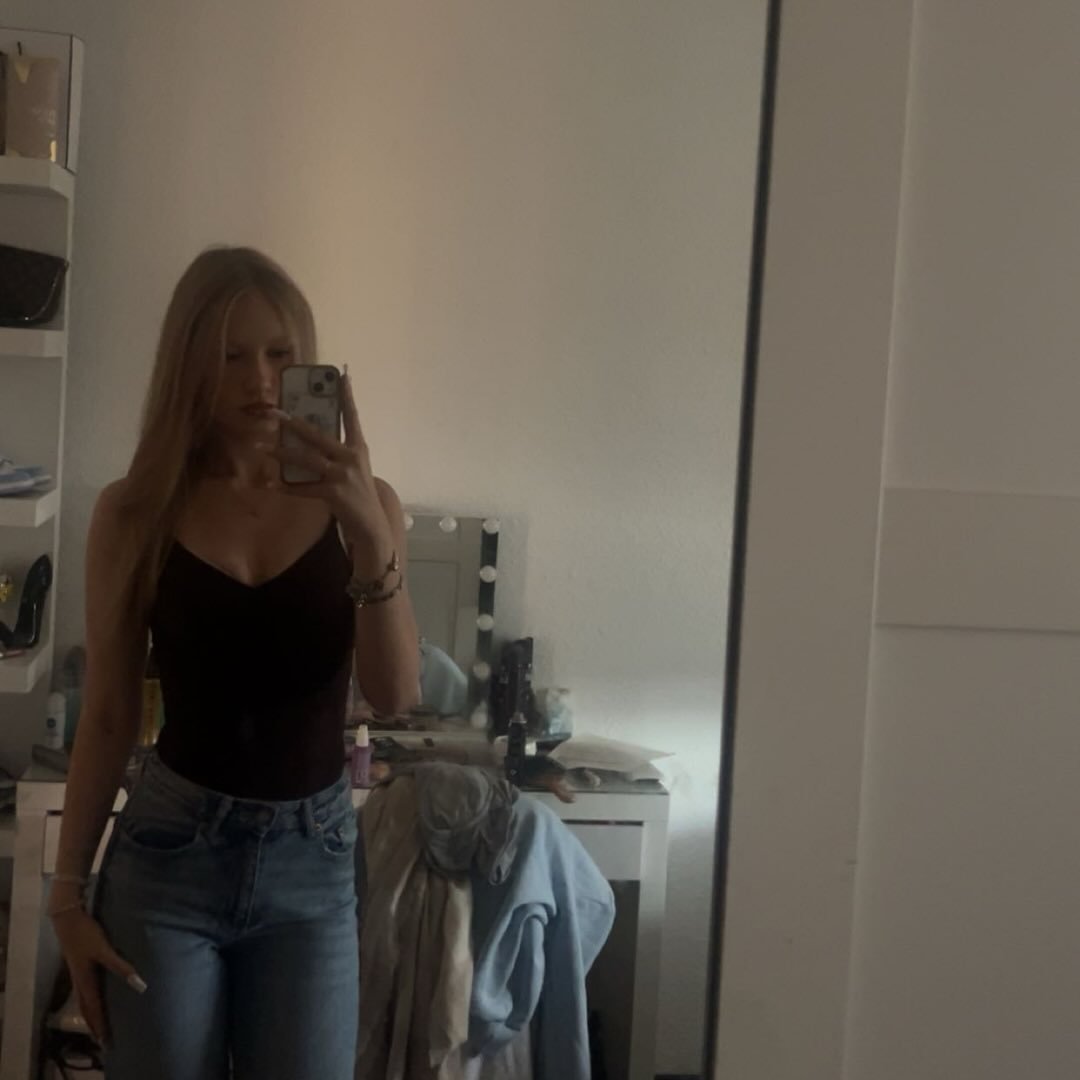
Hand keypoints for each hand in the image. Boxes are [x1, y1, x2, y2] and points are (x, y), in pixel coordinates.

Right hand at [52, 907, 146, 1046]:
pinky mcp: (78, 966)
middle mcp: (79, 982)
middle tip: (101, 1040)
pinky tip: (93, 997)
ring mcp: (77, 974)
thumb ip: (121, 966)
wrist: (67, 919)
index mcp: (85, 981)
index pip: (94, 1009)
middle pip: (86, 1009)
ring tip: (97, 1025)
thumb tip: (139, 985)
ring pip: (83, 1001)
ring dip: (90, 1014)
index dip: (99, 1025)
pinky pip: (83, 991)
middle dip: (94, 1025)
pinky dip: (88, 1001)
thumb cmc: (86, 935)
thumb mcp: (104, 950)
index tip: (105, 1041)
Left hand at [263, 371, 390, 545]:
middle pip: (318, 435)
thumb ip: (336, 455)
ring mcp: (343, 475)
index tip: (343, 374)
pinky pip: (304, 488)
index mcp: (359, 448)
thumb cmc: (359, 496)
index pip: (352, 416)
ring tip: (262, 448)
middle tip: (275, 414)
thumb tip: (307, 441)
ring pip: (306, 459)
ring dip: (282, 454)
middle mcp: (352, 457)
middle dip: (294, 424)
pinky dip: (287, 487)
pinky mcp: (334, 493)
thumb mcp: (354, 470)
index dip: (347, 395)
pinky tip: (272, 485)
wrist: (372, 527)